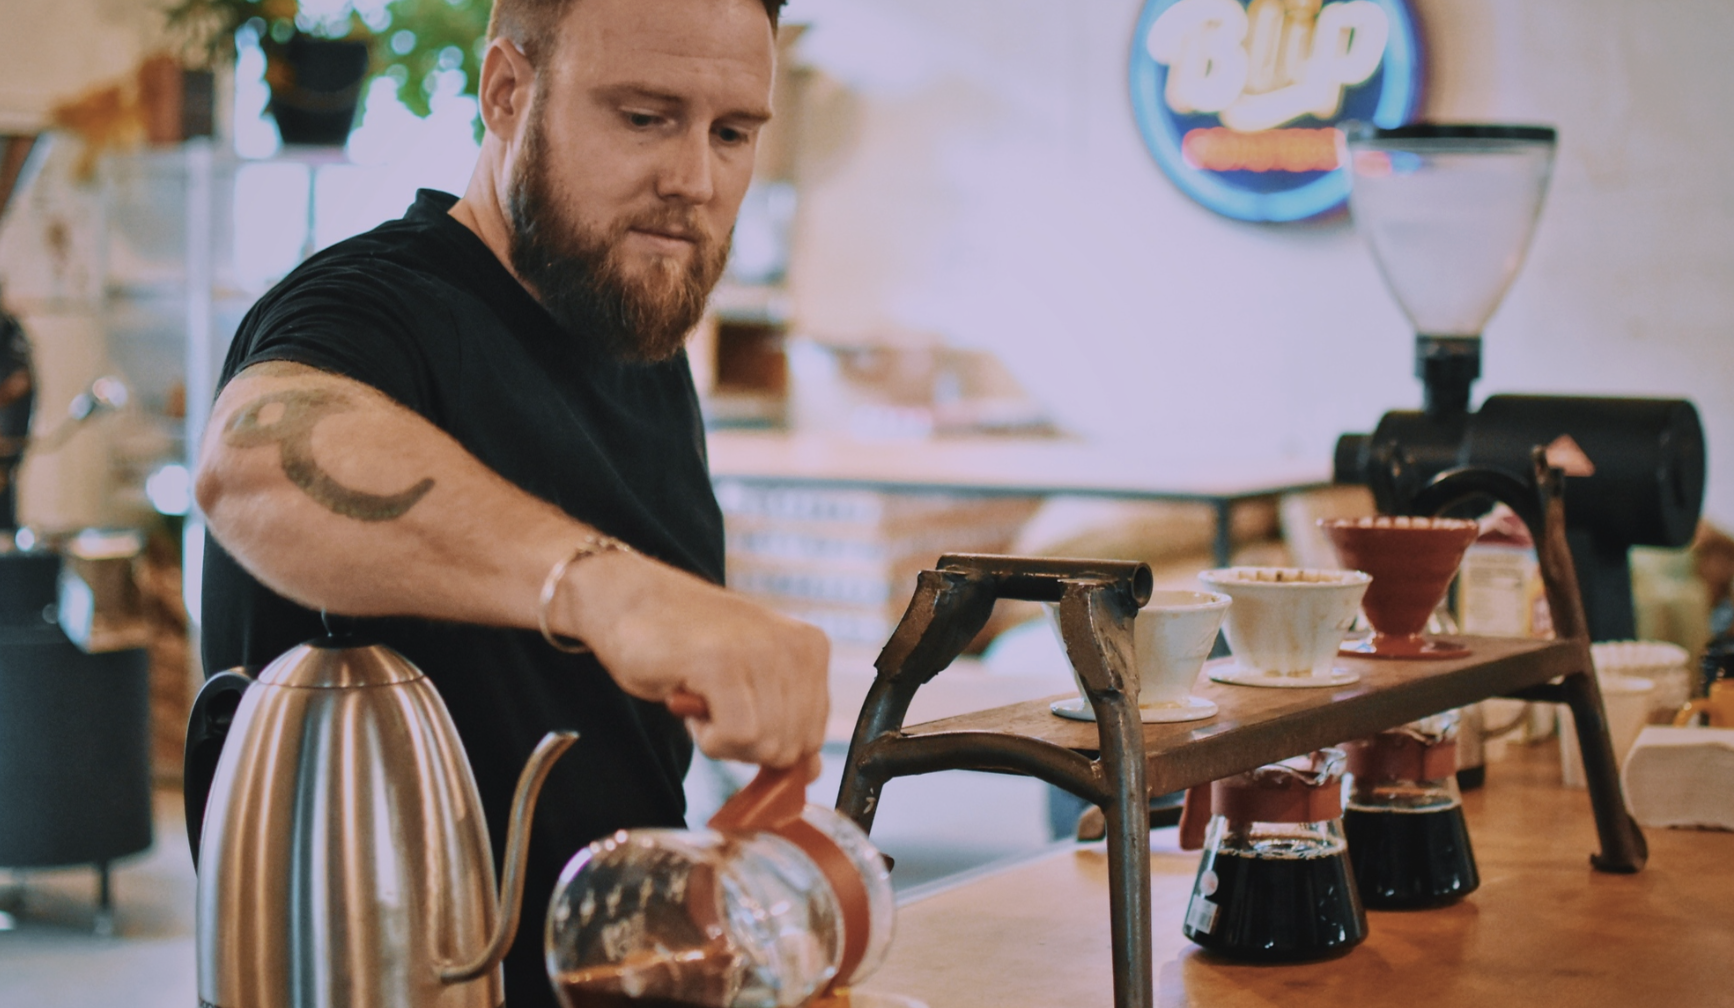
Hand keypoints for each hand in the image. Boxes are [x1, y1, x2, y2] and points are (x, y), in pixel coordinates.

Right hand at [560, 549, 829, 768]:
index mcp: (810, 648)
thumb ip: (784, 721)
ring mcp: (761, 651)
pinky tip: (690, 699)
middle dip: (745, 744)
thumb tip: (813, 771)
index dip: (766, 742)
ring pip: (763, 745)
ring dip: (722, 738)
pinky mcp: (723, 662)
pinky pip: (737, 736)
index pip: (812, 738)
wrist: (630, 599)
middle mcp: (796, 646)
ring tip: (701, 693)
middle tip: (713, 702)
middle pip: (788, 748)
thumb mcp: (750, 681)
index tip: (735, 708)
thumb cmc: (688, 646)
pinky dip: (707, 737)